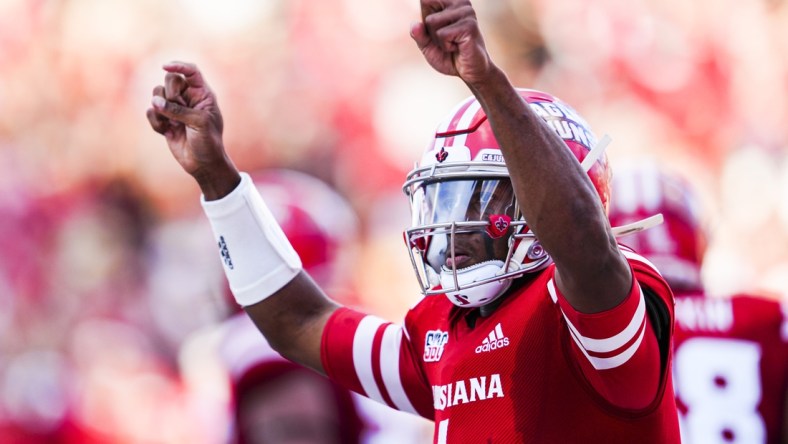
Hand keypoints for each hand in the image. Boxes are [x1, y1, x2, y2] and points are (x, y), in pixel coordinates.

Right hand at [146, 61, 239, 198]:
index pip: (191, 71)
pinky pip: (151, 112)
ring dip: (161, 109)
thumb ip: (178, 110)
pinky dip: (156, 122)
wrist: (203, 164)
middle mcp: (188, 98)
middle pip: (170, 80)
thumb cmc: (208, 142)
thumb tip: (155, 101)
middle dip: (170, 93)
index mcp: (203, 94)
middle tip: (179, 108)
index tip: (164, 67)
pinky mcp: (165, 120)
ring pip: (157, 94)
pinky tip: (167, 132)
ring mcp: (175, 108)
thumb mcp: (198, 123)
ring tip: (173, 124)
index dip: (178, 65)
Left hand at [411, 0, 493, 85]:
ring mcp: (466, 12)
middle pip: (426, 4)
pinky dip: (446, 46)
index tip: (438, 31)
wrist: (470, 73)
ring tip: (453, 44)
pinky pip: (442, 34)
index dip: (424, 18)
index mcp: (451, 1)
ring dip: (438, 40)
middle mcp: (460, 2)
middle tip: (446, 40)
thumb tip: (414, 25)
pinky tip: (458, 48)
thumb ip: (419, 34)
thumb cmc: (449, 56)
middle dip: (429, 28)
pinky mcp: (469, 25)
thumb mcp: (428, 45)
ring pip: (431, 21)